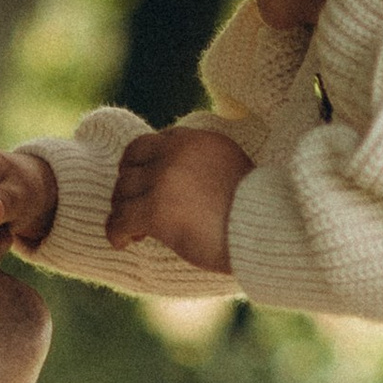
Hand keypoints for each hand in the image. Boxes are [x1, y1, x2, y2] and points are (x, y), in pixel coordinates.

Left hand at [107, 125, 251, 271]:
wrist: (266, 232)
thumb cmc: (255, 213)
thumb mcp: (231, 171)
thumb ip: (204, 165)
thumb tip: (183, 183)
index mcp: (197, 140)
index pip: (153, 143)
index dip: (144, 167)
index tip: (148, 188)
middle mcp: (176, 152)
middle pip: (130, 163)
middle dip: (128, 186)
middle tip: (134, 209)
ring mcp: (164, 179)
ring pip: (122, 192)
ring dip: (123, 211)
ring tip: (135, 231)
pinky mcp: (156, 209)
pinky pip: (120, 218)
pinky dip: (116, 232)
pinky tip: (123, 243)